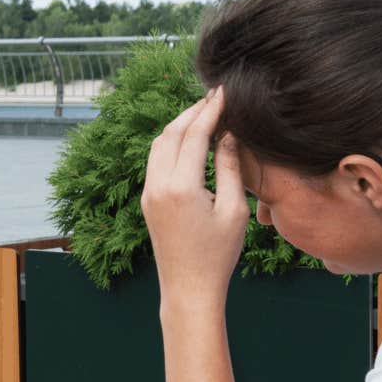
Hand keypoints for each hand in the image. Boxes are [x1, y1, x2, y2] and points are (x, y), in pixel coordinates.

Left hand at [141, 89, 244, 309]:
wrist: (189, 290)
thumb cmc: (219, 254)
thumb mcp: (234, 210)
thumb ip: (229, 167)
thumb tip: (228, 133)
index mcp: (181, 187)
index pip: (194, 134)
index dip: (210, 110)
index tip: (223, 92)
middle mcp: (158, 186)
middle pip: (172, 132)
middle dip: (193, 111)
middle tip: (214, 96)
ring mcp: (149, 193)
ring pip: (159, 144)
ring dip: (179, 125)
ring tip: (204, 113)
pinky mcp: (147, 201)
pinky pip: (156, 161)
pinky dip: (171, 143)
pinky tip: (190, 139)